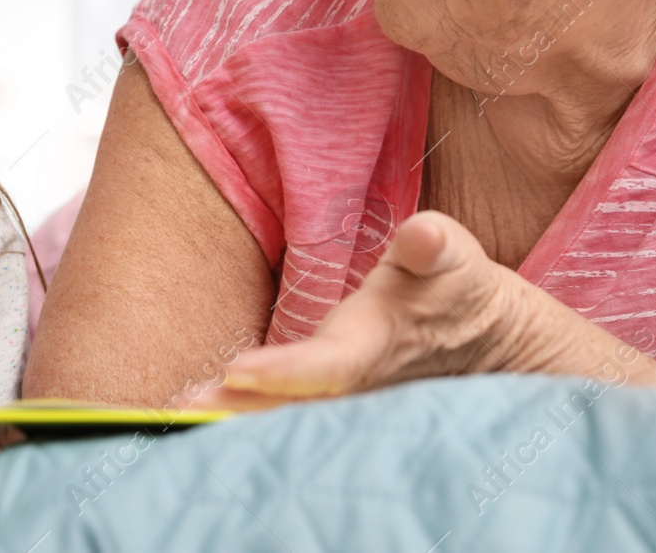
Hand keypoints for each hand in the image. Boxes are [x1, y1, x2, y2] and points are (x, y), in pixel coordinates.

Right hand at [193, 211, 655, 410]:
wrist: (478, 360)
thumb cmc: (536, 362)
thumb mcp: (600, 376)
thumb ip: (653, 389)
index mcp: (459, 294)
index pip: (442, 265)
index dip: (429, 253)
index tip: (425, 241)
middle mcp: (388, 322)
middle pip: (342, 341)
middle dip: (296, 364)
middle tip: (244, 376)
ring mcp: (346, 362)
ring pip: (289, 382)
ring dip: (238, 404)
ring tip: (184, 413)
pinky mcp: (326, 399)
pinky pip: (277, 414)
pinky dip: (227, 421)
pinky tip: (172, 431)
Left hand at [193, 212, 521, 409]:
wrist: (486, 335)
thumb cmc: (454, 281)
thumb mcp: (450, 254)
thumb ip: (432, 245)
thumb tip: (426, 233)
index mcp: (375, 343)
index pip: (327, 364)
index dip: (284, 372)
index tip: (236, 370)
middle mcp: (357, 384)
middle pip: (292, 406)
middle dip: (237, 412)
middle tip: (175, 411)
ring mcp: (348, 402)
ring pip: (287, 419)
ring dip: (231, 420)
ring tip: (170, 418)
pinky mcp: (337, 405)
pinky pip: (288, 418)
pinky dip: (245, 420)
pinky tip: (197, 423)